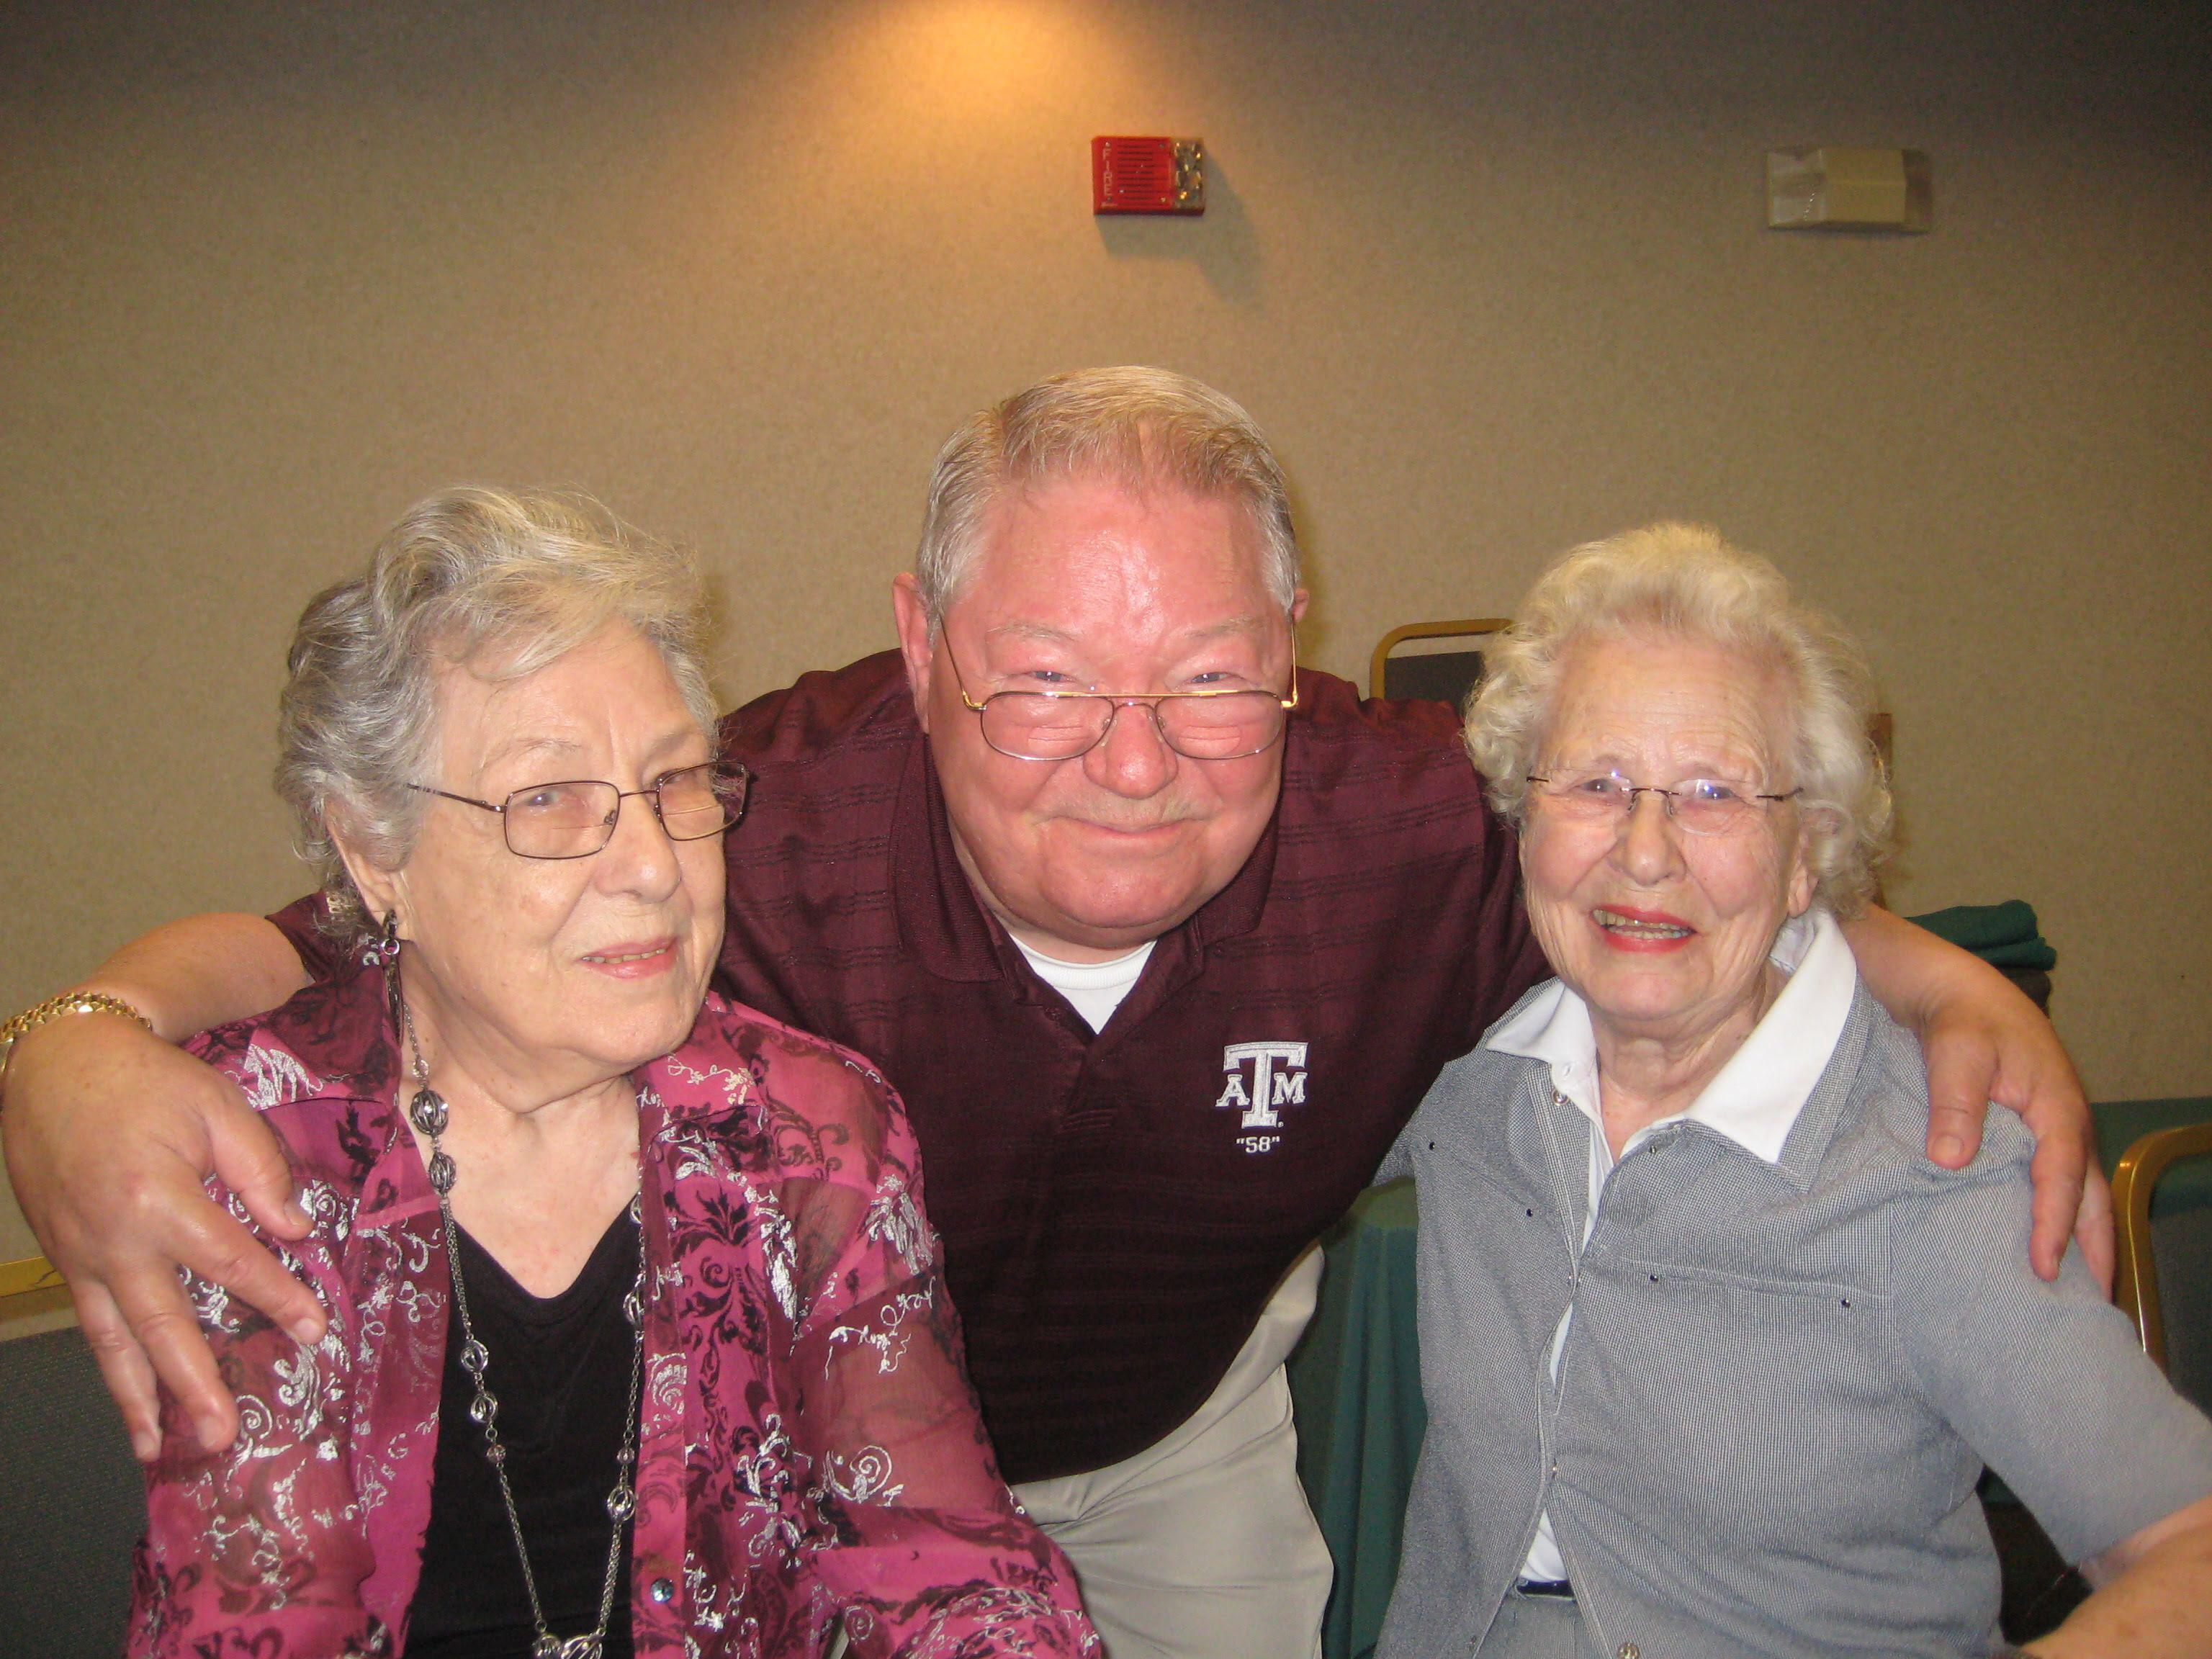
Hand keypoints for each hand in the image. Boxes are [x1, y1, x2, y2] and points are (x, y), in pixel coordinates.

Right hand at [1, 1011, 324, 1457]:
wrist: (57, 1065)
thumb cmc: (147, 1082)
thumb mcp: (217, 1107)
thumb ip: (260, 1170)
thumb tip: (295, 1231)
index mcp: (159, 1199)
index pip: (231, 1264)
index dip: (276, 1298)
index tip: (314, 1329)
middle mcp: (114, 1240)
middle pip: (161, 1325)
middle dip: (193, 1385)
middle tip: (222, 1435)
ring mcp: (81, 1256)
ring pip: (113, 1341)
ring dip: (138, 1399)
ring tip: (159, 1450)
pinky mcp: (65, 1259)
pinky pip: (92, 1325)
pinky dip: (109, 1368)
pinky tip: (127, 1403)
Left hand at [1918, 970, 2111, 1290]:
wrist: (1948, 982)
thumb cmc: (1959, 1012)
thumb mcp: (1955, 1048)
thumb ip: (1955, 1101)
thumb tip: (1949, 1161)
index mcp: (2055, 1109)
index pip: (2061, 1180)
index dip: (2053, 1227)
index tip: (2042, 1270)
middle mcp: (2059, 1126)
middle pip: (2086, 1199)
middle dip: (2092, 1252)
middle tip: (2088, 1308)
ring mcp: (2043, 1130)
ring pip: (2070, 1194)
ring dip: (2074, 1239)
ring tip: (2067, 1293)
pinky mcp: (2019, 1132)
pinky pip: (2043, 1182)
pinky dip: (2046, 1215)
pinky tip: (2026, 1244)